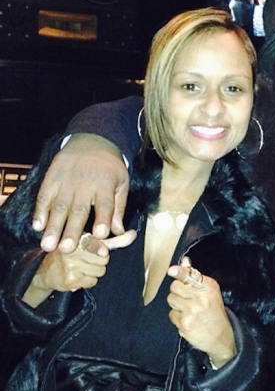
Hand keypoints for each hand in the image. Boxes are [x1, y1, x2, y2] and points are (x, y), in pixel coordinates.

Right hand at [23, 230, 136, 307]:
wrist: (46, 272)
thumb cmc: (72, 255)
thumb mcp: (90, 243)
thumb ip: (114, 239)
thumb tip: (133, 233)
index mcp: (78, 237)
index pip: (96, 242)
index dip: (101, 248)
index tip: (103, 252)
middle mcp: (73, 248)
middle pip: (104, 259)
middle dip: (99, 262)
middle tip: (86, 260)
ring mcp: (71, 264)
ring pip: (100, 271)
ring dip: (94, 272)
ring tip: (81, 268)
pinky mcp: (71, 279)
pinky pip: (93, 281)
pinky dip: (88, 281)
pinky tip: (77, 276)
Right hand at [33, 133, 130, 253]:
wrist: (92, 141)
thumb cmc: (110, 168)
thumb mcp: (121, 184)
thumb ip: (119, 208)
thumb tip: (119, 232)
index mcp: (105, 184)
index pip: (104, 204)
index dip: (102, 219)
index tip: (99, 235)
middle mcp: (85, 183)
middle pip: (78, 209)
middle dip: (72, 230)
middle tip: (66, 249)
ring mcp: (66, 180)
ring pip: (59, 205)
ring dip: (53, 226)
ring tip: (48, 245)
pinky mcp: (52, 177)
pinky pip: (44, 195)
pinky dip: (40, 211)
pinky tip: (37, 226)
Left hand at [167, 258, 235, 368]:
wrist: (220, 337)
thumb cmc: (214, 313)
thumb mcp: (211, 293)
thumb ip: (195, 277)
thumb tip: (184, 262)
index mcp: (209, 288)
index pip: (190, 275)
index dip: (179, 272)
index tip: (171, 270)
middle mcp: (201, 298)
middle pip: (175, 286)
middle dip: (177, 291)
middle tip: (186, 298)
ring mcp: (192, 311)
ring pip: (171, 299)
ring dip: (176, 304)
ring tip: (188, 310)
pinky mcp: (185, 323)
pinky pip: (172, 314)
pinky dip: (177, 317)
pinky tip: (187, 320)